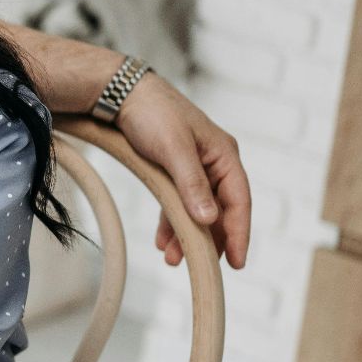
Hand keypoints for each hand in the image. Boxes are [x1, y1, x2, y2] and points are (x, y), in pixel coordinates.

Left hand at [114, 73, 250, 269]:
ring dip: (186, 235)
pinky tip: (162, 241)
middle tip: (205, 268)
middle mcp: (214, 163)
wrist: (122, 93)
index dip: (239, 232)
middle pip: (220, 209)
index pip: (239, 200)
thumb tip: (209, 219)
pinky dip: (171, 222)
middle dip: (210, 239)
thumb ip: (192, 185)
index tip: (237, 261)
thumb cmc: (153, 115)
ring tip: (172, 260)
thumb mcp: (173, 150)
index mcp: (224, 156)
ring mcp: (194, 167)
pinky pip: (177, 202)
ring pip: (197, 209)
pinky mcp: (173, 169)